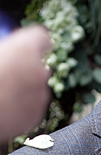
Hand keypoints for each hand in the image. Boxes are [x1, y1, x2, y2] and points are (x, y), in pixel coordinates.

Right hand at [0, 25, 51, 141]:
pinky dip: (22, 108)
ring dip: (24, 90)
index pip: (41, 38)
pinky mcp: (36, 116)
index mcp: (25, 48)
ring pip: (36, 89)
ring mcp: (41, 96)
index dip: (33, 43)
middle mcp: (40, 71)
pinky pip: (32, 108)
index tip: (26, 48)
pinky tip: (5, 108)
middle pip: (39, 67)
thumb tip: (8, 55)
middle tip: (7, 75)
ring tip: (3, 95)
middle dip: (27, 70)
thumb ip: (6, 51)